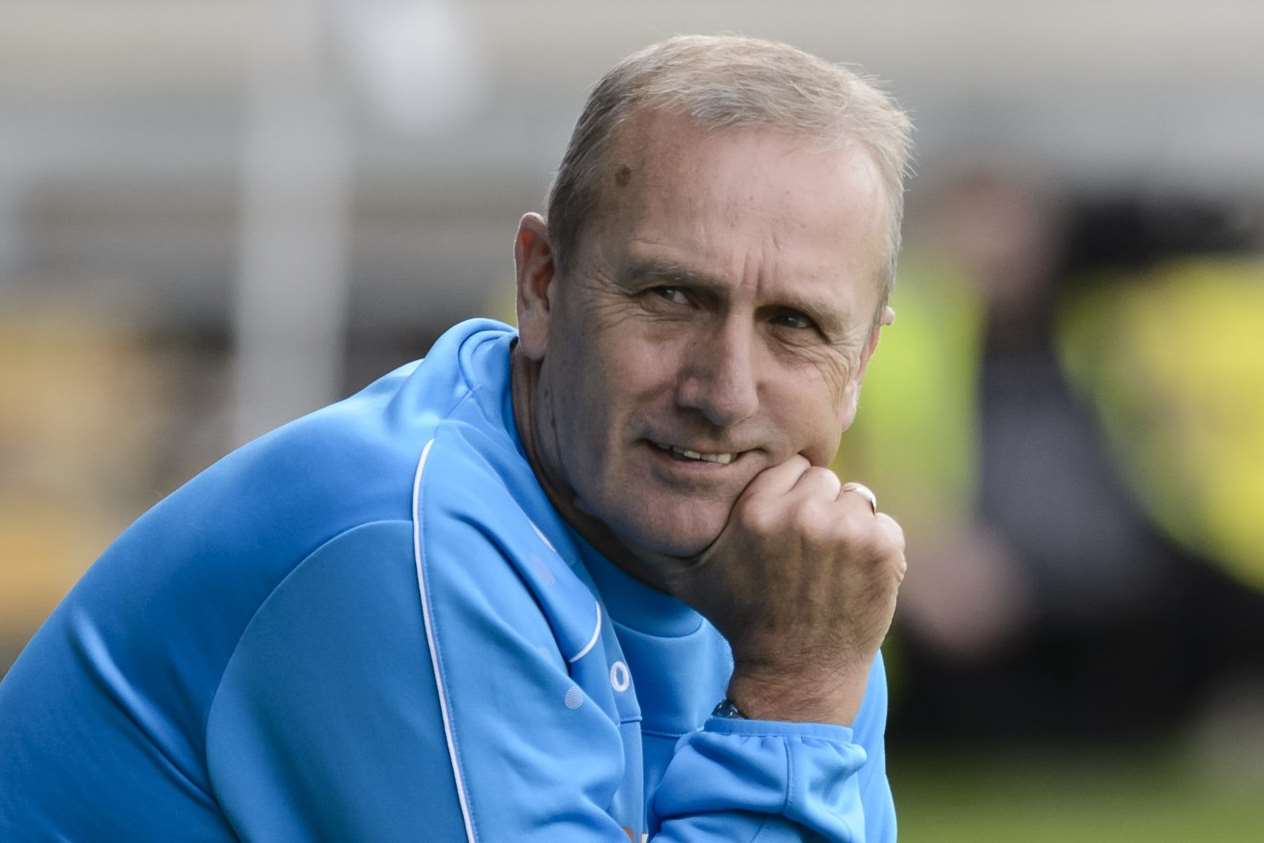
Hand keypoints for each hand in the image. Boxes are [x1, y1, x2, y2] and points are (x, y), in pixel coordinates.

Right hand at [664, 456, 906, 724]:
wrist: (796, 675)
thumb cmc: (740, 619)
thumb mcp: (686, 576)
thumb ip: (652, 535)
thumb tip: (587, 504)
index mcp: (755, 509)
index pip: (788, 467)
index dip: (787, 498)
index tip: (782, 533)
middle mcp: (801, 514)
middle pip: (822, 479)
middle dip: (817, 508)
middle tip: (805, 555)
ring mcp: (846, 531)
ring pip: (856, 498)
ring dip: (848, 526)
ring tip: (828, 568)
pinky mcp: (882, 549)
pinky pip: (885, 524)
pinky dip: (876, 549)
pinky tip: (852, 579)